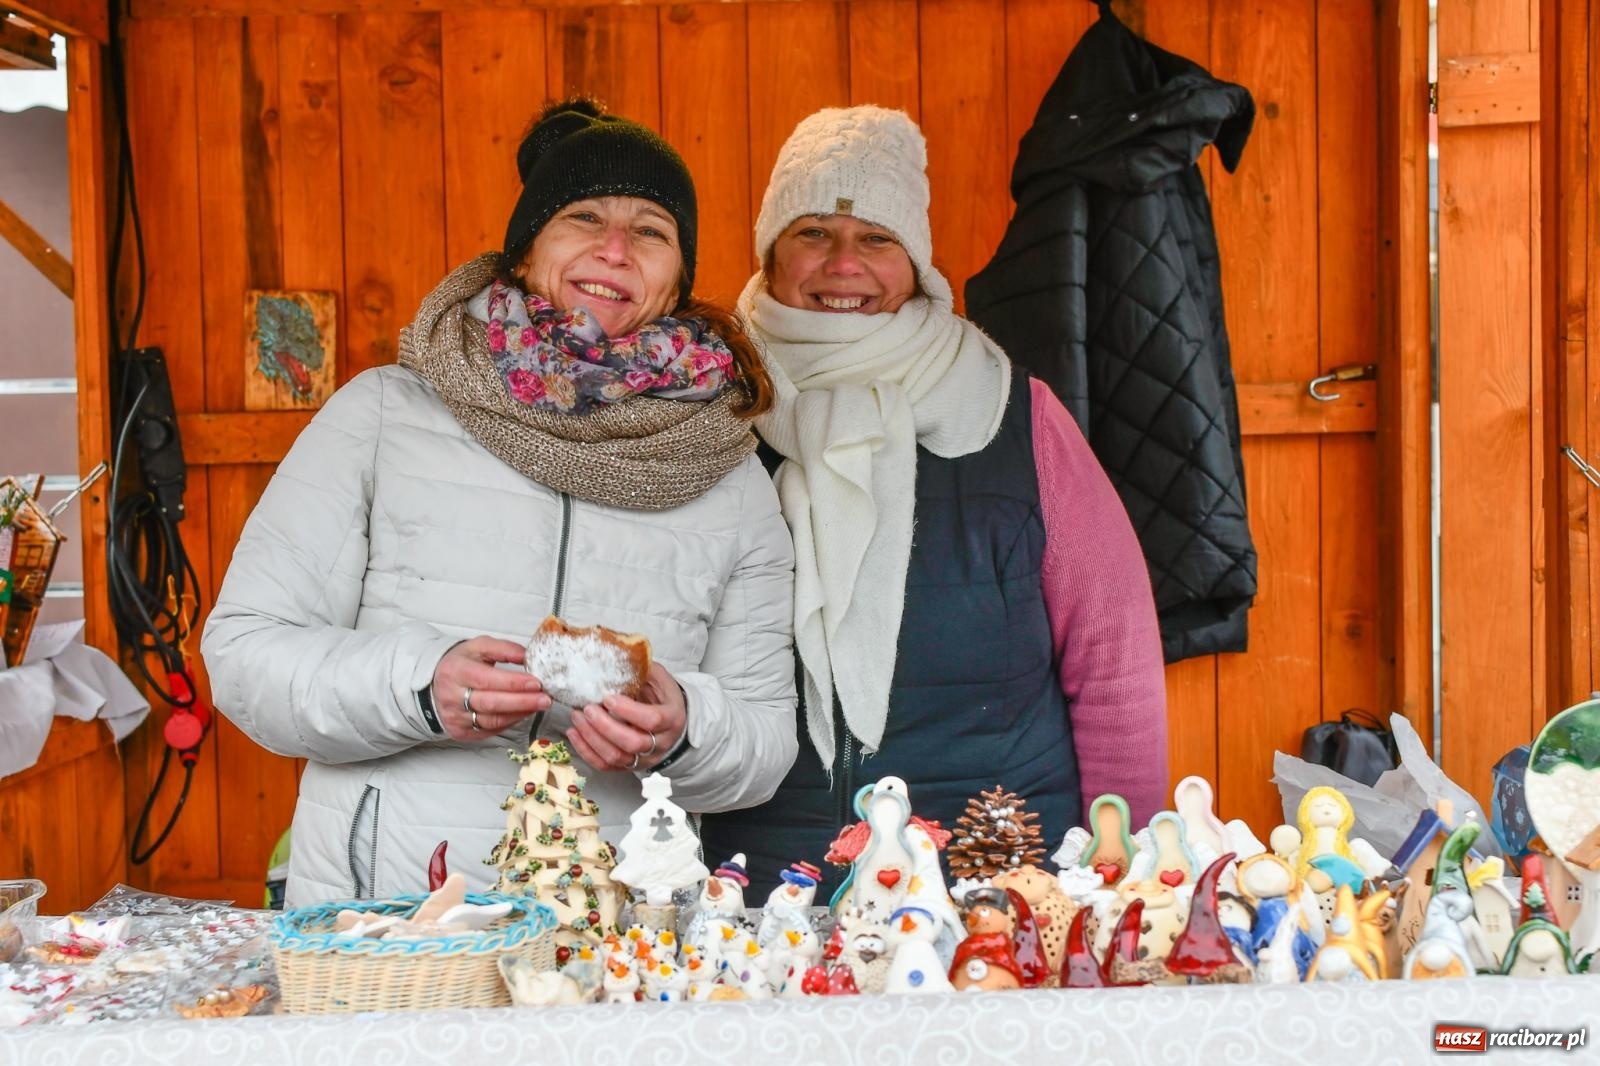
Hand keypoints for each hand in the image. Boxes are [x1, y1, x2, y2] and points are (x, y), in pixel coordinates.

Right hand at [432, 637, 550, 741]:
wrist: (434, 685)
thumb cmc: (461, 665)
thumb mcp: (478, 647)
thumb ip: (503, 649)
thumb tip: (527, 656)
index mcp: (455, 671)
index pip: (487, 679)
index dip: (513, 683)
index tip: (536, 682)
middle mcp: (452, 696)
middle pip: (491, 703)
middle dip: (522, 702)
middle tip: (545, 698)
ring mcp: (455, 717)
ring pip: (492, 720)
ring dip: (520, 713)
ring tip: (539, 705)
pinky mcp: (461, 732)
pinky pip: (490, 731)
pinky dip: (511, 722)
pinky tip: (524, 713)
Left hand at [565, 662, 686, 772]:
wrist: (672, 721)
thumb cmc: (663, 696)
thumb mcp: (658, 678)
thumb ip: (640, 670)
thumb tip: (613, 654)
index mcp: (672, 718)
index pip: (652, 720)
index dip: (628, 710)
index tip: (608, 697)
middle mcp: (661, 743)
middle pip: (632, 743)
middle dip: (605, 726)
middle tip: (587, 708)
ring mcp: (645, 758)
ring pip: (616, 757)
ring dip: (592, 738)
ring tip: (576, 718)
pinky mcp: (629, 766)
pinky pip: (605, 766)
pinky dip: (586, 751)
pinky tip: (574, 734)